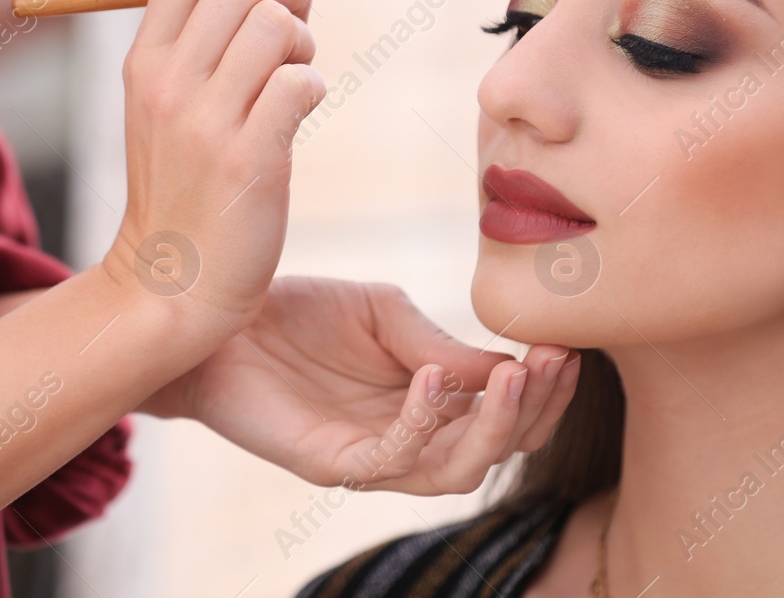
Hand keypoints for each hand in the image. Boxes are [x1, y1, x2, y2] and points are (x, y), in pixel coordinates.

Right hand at [98, 0, 324, 338]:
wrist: (171, 282)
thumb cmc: (187, 185)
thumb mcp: (170, 103)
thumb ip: (206, 41)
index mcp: (146, 56)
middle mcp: (168, 79)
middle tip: (299, 28)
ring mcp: (204, 120)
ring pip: (276, 24)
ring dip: (305, 42)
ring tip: (295, 77)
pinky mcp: (246, 160)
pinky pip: (299, 84)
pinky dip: (314, 87)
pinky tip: (300, 113)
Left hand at [141, 277, 581, 494]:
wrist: (217, 317)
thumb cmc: (297, 311)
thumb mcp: (383, 311)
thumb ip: (438, 340)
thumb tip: (508, 366)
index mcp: (430, 401)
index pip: (505, 413)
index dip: (543, 387)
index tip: (565, 345)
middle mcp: (408, 437)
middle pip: (494, 451)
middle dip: (534, 410)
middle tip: (551, 361)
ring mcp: (371, 456)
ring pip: (456, 471)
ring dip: (495, 426)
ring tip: (514, 373)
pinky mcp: (330, 462)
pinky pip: (393, 458)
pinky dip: (423, 420)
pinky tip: (433, 376)